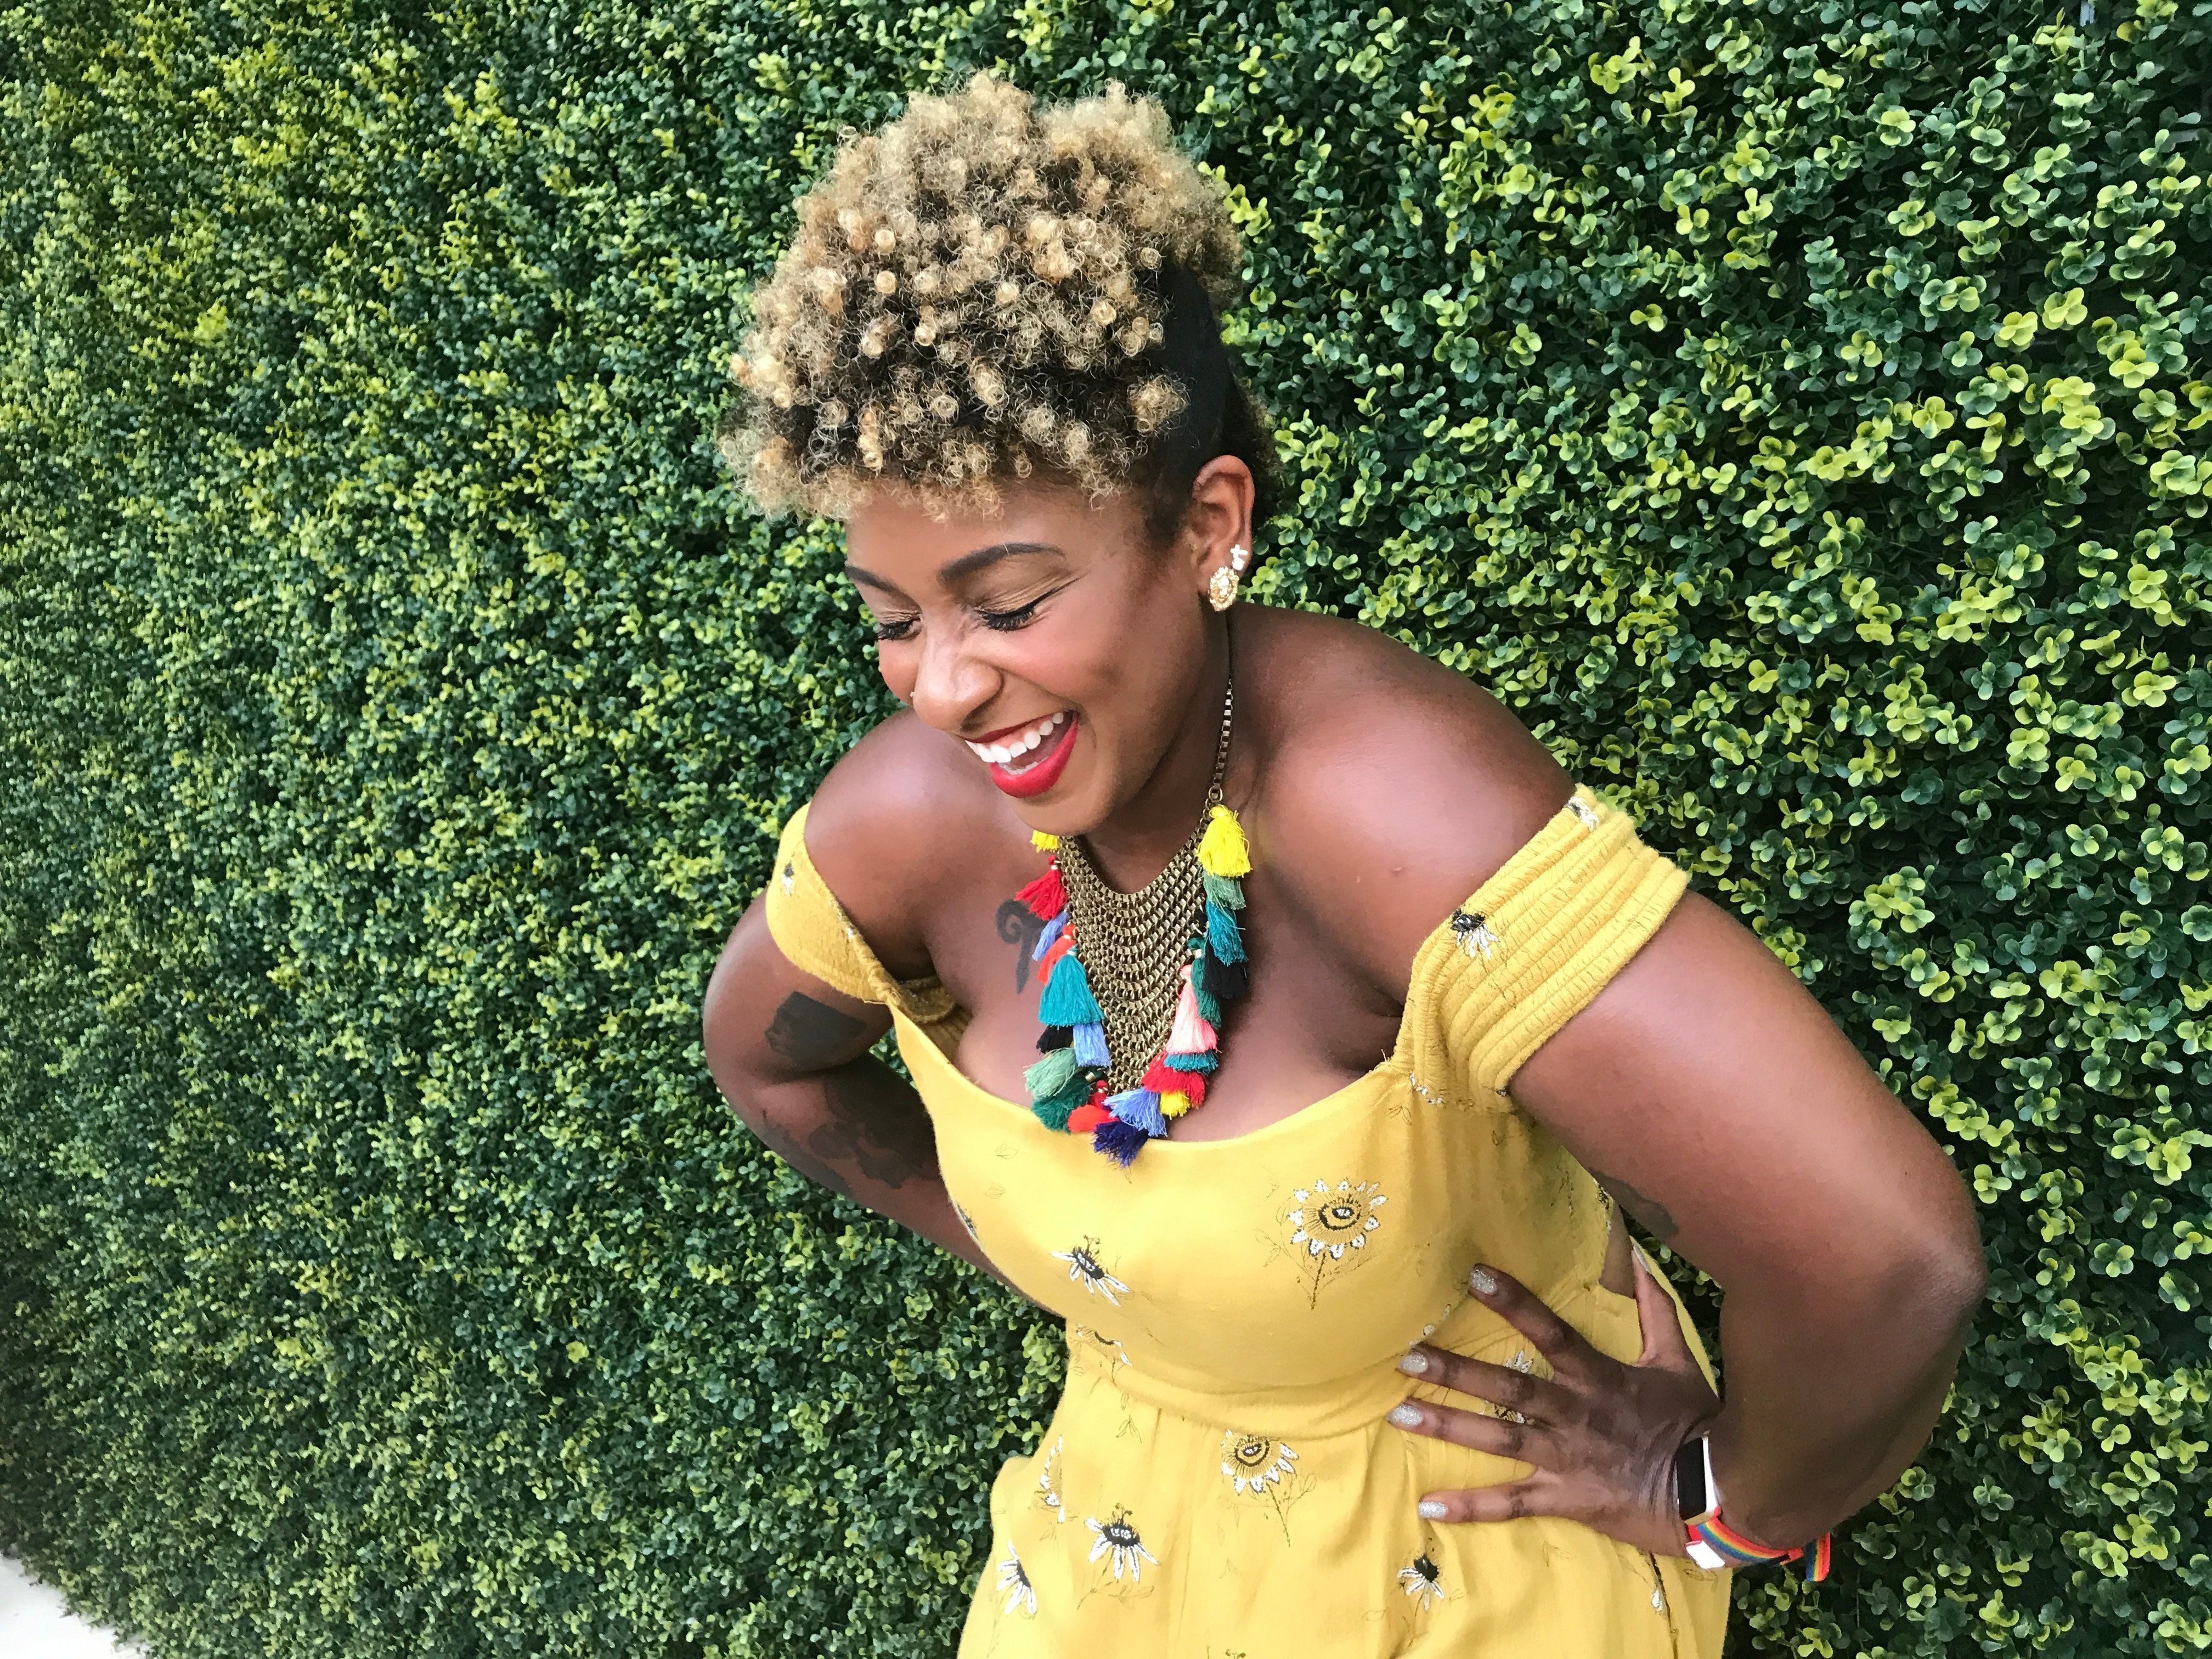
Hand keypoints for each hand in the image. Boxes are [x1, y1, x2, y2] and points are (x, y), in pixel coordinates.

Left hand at [1385, 1251, 1718, 1557]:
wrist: (1715, 1494)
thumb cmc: (1694, 1423)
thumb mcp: (1677, 1361)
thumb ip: (1654, 1311)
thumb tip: (1640, 1259)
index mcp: (1599, 1378)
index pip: (1551, 1332)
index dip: (1514, 1303)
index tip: (1474, 1275)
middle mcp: (1576, 1415)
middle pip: (1511, 1388)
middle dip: (1458, 1372)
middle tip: (1408, 1357)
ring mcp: (1567, 1459)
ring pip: (1500, 1440)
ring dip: (1450, 1426)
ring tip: (1400, 1415)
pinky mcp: (1566, 1500)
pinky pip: (1513, 1505)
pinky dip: (1471, 1506)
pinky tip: (1428, 1506)